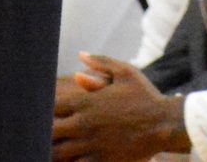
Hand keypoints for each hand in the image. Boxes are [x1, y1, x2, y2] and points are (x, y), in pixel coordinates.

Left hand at [53, 54, 180, 159]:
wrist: (165, 124)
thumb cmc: (145, 96)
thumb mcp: (125, 72)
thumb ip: (100, 63)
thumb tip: (80, 55)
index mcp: (85, 102)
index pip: (50, 107)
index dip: (43, 109)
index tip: (45, 111)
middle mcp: (84, 124)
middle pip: (48, 131)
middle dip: (43, 131)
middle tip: (41, 132)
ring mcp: (92, 144)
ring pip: (59, 152)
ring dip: (53, 149)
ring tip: (52, 147)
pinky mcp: (102, 160)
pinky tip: (71, 159)